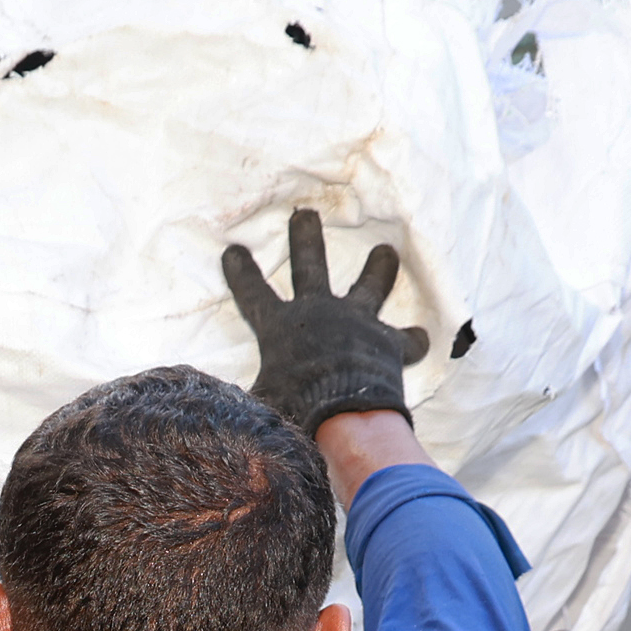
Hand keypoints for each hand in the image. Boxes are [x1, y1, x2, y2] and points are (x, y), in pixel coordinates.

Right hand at [221, 209, 431, 436]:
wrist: (341, 416)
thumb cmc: (292, 409)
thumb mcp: (257, 402)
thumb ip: (245, 397)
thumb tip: (210, 415)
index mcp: (281, 326)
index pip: (253, 293)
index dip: (241, 272)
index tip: (234, 249)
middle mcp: (319, 312)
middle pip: (310, 265)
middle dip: (305, 238)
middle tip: (305, 214)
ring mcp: (356, 321)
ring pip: (370, 285)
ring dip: (378, 268)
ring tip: (386, 251)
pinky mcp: (387, 341)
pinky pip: (407, 340)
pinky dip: (413, 341)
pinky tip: (420, 339)